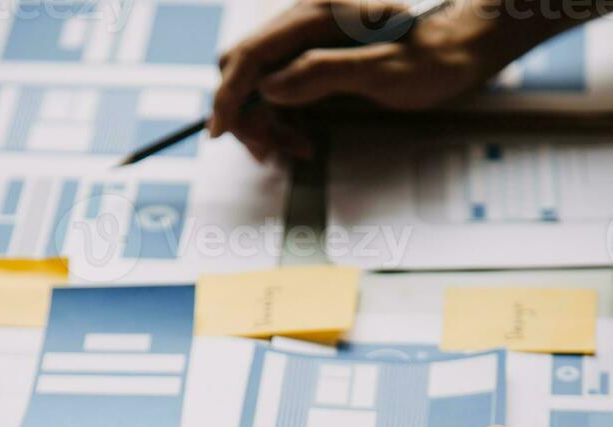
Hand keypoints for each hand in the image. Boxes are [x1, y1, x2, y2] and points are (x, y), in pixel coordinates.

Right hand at [210, 0, 560, 160]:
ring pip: (263, 79)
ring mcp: (312, 33)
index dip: (229, 95)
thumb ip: (323, 74)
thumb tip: (271, 88)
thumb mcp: (384, 72)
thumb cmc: (435, 57)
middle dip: (250, 113)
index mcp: (317, 14)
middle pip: (246, 66)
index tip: (220, 132)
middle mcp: (307, 16)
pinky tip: (305, 135)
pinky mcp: (320, 50)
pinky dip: (286, 115)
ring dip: (269, 120)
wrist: (466, 42)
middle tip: (273, 152)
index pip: (250, 54)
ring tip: (297, 149)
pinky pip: (284, 83)